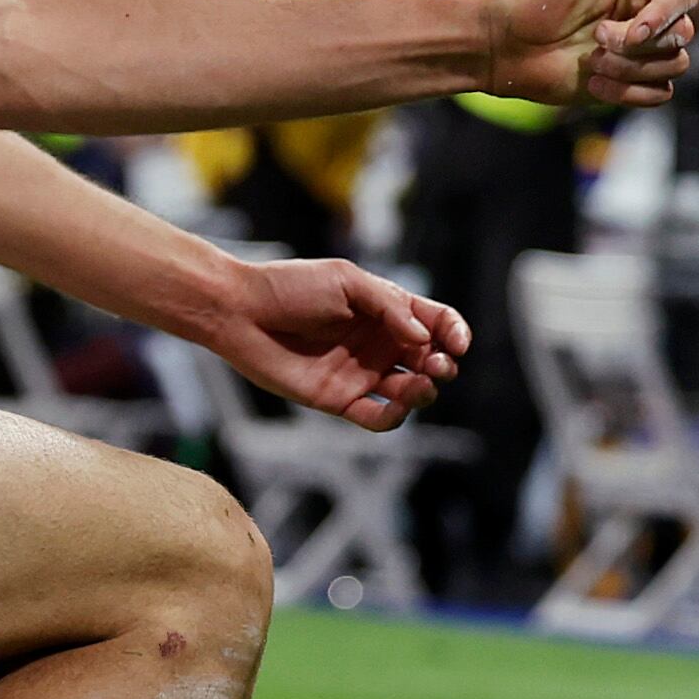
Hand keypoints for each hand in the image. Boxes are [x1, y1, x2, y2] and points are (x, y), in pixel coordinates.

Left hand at [199, 257, 466, 431]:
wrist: (241, 313)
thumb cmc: (290, 287)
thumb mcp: (346, 281)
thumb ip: (388, 305)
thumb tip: (423, 336)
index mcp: (386, 310)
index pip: (435, 323)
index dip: (454, 332)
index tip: (457, 342)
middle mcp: (379, 343)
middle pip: (430, 361)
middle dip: (443, 365)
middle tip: (438, 364)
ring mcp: (362, 373)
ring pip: (410, 392)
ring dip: (424, 391)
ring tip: (418, 383)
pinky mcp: (340, 399)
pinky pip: (378, 418)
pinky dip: (394, 417)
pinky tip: (396, 404)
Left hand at [482, 0, 698, 107]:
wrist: (499, 41)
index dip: (667, 15)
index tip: (635, 31)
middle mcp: (643, 14)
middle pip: (683, 34)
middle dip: (638, 44)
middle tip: (596, 38)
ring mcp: (636, 51)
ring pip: (674, 65)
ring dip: (631, 69)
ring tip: (591, 62)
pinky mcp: (626, 82)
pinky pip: (659, 94)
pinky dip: (628, 93)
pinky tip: (591, 83)